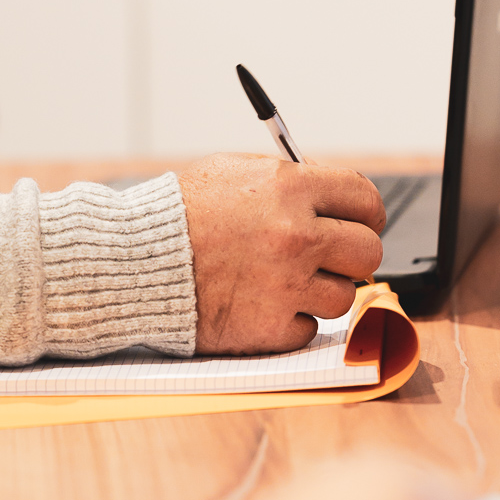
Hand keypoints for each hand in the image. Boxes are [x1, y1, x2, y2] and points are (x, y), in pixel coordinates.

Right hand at [179, 154, 384, 353]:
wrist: (132, 261)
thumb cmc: (180, 214)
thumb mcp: (234, 171)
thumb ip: (290, 180)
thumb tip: (334, 197)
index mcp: (290, 188)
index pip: (366, 200)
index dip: (367, 212)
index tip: (360, 222)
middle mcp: (296, 236)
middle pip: (368, 251)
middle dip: (351, 254)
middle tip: (330, 256)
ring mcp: (286, 285)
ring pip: (344, 296)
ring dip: (320, 290)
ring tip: (285, 280)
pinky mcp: (270, 328)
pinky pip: (309, 329)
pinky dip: (291, 320)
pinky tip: (263, 303)